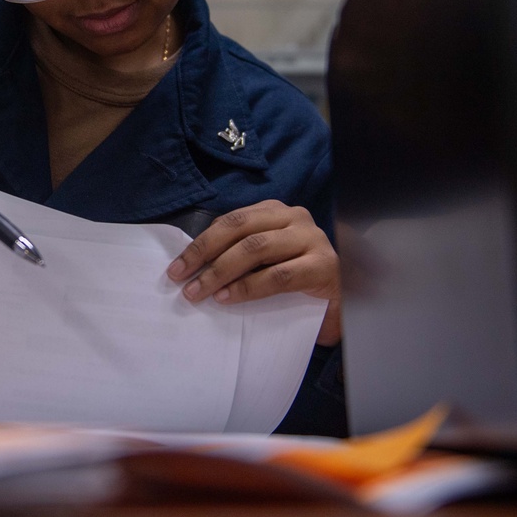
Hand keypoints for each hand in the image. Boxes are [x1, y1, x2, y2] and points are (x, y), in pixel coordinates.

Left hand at [166, 199, 341, 345]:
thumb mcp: (263, 262)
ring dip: (220, 271)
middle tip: (180, 277)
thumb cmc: (295, 281)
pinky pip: (277, 275)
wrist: (340, 304)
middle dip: (204, 253)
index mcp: (274, 212)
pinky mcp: (323, 265)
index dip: (199, 243)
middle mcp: (294, 217)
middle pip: (238, 228)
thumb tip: (192, 267)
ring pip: (255, 248)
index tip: (175, 267)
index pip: (229, 221)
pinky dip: (248, 287)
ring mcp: (311, 239)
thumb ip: (238, 255)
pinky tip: (227, 298)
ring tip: (199, 291)